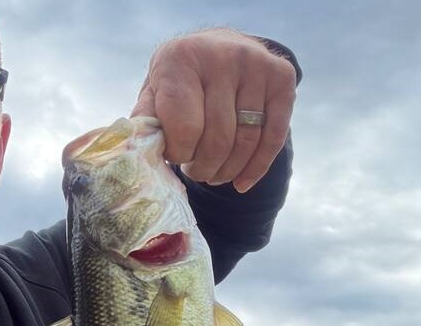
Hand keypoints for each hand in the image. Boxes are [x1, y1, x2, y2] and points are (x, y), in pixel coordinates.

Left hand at [130, 29, 296, 192]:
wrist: (218, 47)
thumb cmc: (180, 80)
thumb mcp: (155, 92)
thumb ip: (146, 121)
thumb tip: (137, 154)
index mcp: (180, 58)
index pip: (185, 128)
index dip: (179, 153)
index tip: (175, 156)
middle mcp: (222, 56)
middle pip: (218, 139)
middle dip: (203, 168)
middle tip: (195, 172)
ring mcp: (256, 64)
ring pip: (246, 142)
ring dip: (227, 170)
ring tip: (213, 174)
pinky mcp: (282, 78)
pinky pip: (274, 137)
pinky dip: (256, 167)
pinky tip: (241, 182)